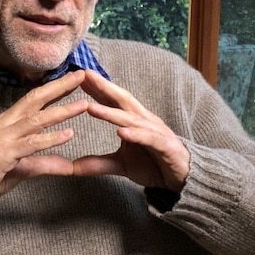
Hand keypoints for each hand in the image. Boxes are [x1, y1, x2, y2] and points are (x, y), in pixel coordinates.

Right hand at [0, 70, 88, 228]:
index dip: (53, 88)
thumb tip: (67, 166)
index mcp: (5, 123)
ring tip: (84, 104)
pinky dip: (51, 138)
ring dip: (62, 111)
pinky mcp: (2, 154)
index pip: (32, 99)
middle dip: (60, 86)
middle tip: (82, 74)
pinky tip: (69, 134)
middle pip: (35, 99)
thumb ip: (42, 163)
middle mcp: (3, 124)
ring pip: (36, 119)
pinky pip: (31, 143)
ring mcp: (1, 138)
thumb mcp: (18, 169)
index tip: (73, 79)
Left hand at [73, 69, 190, 190]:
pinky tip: (121, 132)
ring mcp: (155, 131)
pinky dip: (135, 134)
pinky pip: (148, 138)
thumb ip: (98, 164)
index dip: (97, 88)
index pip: (113, 100)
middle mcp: (144, 121)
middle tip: (83, 75)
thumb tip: (72, 167)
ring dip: (110, 112)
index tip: (77, 77)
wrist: (182, 179)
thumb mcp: (120, 165)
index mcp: (133, 121)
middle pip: (121, 100)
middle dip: (103, 87)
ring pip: (131, 119)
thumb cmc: (153, 164)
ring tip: (91, 107)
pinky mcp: (165, 146)